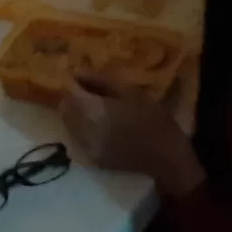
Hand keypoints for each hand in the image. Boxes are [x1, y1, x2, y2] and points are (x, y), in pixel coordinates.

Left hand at [62, 73, 204, 199]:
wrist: (167, 159)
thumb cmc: (153, 120)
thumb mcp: (131, 92)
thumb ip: (101, 80)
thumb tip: (78, 72)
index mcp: (93, 111)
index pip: (68, 90)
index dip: (73, 81)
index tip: (84, 77)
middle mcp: (83, 130)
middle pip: (64, 107)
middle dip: (73, 96)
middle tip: (90, 91)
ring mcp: (86, 147)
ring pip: (67, 123)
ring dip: (75, 112)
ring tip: (95, 107)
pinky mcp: (92, 159)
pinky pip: (76, 138)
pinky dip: (80, 128)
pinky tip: (98, 125)